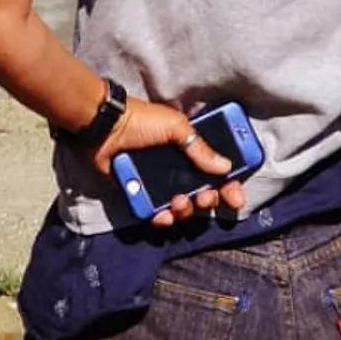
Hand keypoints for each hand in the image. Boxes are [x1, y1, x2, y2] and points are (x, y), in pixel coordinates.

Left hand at [97, 95, 244, 227]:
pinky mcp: (142, 194)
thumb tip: (226, 168)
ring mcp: (160, 183)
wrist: (105, 127)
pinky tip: (164, 214)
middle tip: (204, 197)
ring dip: (187, 210)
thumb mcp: (175, 127)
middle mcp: (177, 168)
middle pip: (204, 194)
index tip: (235, 198)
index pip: (217, 172)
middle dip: (209, 201)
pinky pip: (159, 214)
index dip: (229, 186)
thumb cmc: (140, 120)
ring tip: (178, 202)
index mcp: (189, 149)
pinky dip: (164, 218)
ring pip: (184, 208)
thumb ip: (200, 147)